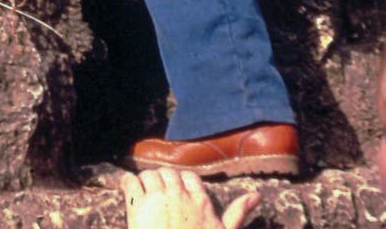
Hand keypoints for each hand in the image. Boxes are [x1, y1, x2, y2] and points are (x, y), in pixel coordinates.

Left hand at [122, 169, 259, 228]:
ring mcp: (158, 198)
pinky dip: (127, 184)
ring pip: (148, 174)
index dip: (181, 184)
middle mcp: (179, 194)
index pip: (188, 177)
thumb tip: (257, 195)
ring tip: (144, 196)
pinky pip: (130, 182)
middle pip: (167, 173)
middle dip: (162, 182)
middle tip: (158, 197)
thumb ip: (238, 212)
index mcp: (200, 200)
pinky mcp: (138, 206)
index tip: (177, 194)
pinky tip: (130, 194)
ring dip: (145, 183)